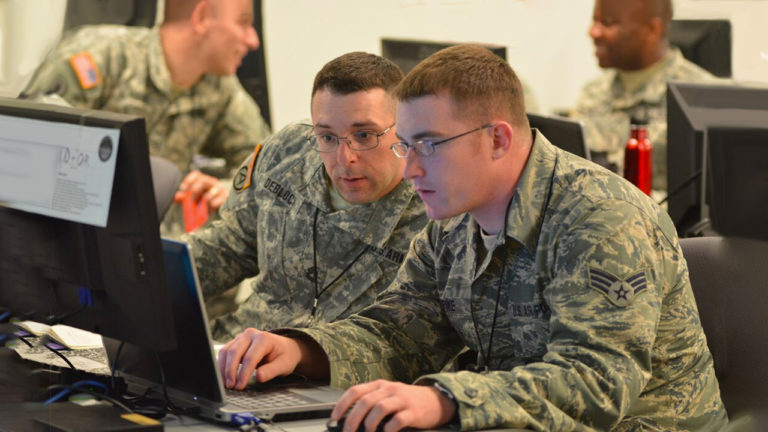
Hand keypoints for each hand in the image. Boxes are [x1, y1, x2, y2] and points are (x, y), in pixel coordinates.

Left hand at [174, 170, 228, 211]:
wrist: (219, 206)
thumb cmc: (205, 200)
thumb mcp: (195, 198)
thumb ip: (186, 197)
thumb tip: (176, 197)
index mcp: (203, 180)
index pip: (196, 175)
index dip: (189, 180)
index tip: (183, 189)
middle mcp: (211, 182)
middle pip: (203, 180)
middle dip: (196, 189)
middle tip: (191, 198)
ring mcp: (219, 189)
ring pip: (213, 190)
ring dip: (206, 197)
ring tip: (202, 203)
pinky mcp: (225, 197)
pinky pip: (220, 199)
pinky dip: (214, 204)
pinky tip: (210, 207)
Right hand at [217, 329, 303, 389]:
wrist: (285, 347)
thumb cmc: (285, 356)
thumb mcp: (284, 365)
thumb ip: (272, 371)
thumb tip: (258, 377)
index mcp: (264, 338)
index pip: (250, 357)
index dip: (243, 373)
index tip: (240, 386)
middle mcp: (251, 334)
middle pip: (234, 352)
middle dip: (230, 371)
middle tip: (230, 386)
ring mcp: (242, 337)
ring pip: (226, 351)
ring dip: (223, 369)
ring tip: (226, 384)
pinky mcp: (236, 342)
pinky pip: (224, 352)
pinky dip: (221, 365)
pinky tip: (223, 377)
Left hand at [330, 379, 456, 431]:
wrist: (437, 401)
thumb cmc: (408, 401)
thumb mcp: (388, 396)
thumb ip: (371, 403)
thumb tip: (350, 421)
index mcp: (380, 385)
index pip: (355, 391)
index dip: (342, 405)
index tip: (334, 418)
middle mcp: (389, 389)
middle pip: (365, 402)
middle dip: (352, 420)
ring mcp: (402, 399)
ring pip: (379, 409)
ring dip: (369, 425)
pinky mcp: (413, 411)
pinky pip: (397, 420)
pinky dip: (388, 430)